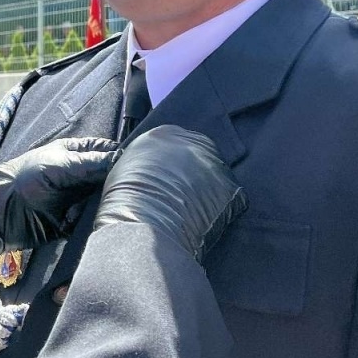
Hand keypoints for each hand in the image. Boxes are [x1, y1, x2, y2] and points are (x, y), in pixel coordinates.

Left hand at [0, 137, 118, 264]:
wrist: (2, 212)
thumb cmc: (27, 178)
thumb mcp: (61, 165)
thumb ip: (93, 163)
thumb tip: (124, 159)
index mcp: (75, 153)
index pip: (106, 150)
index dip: (120, 155)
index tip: (134, 166)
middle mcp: (79, 174)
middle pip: (108, 177)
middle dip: (112, 184)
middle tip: (117, 190)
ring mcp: (77, 197)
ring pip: (102, 199)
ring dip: (100, 204)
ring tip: (92, 206)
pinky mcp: (73, 220)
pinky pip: (91, 219)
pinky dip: (89, 220)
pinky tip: (81, 219)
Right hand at [94, 126, 245, 261]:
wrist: (145, 224)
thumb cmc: (125, 200)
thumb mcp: (126, 169)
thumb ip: (144, 163)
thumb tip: (151, 173)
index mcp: (164, 134)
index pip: (176, 142)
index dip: (174, 163)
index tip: (171, 178)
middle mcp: (192, 142)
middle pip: (201, 153)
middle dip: (196, 172)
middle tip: (186, 195)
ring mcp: (214, 162)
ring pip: (217, 174)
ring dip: (209, 190)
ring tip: (195, 212)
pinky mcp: (230, 186)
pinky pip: (232, 198)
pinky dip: (223, 209)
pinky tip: (206, 221)